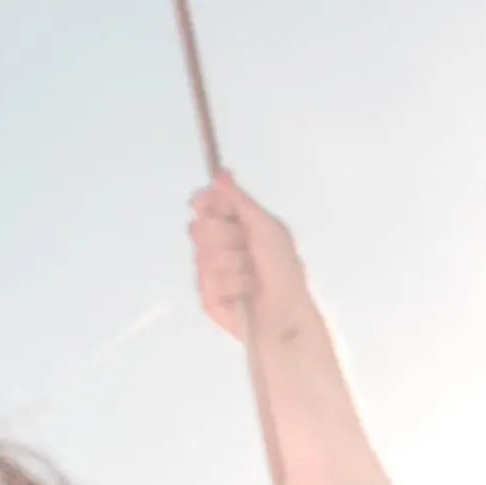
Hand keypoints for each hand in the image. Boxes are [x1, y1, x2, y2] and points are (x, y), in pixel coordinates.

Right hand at [188, 175, 314, 350]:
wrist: (288, 312)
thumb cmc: (284, 270)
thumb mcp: (267, 227)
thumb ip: (240, 200)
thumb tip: (221, 172)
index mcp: (231, 225)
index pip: (202, 203)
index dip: (207, 203)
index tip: (223, 209)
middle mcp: (217, 246)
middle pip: (197, 227)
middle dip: (227, 238)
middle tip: (249, 250)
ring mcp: (210, 272)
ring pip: (202, 255)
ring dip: (235, 264)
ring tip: (254, 276)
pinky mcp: (208, 297)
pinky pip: (207, 281)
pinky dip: (233, 285)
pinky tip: (246, 293)